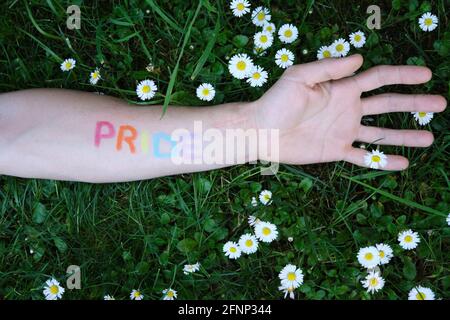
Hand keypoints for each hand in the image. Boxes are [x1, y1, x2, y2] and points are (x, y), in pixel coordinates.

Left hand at [253, 54, 446, 169]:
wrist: (261, 132)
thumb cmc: (276, 101)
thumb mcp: (300, 77)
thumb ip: (329, 68)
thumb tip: (360, 58)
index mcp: (341, 89)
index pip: (378, 79)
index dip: (402, 75)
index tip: (425, 74)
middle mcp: (347, 109)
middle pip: (387, 105)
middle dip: (413, 104)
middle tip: (440, 104)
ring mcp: (343, 131)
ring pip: (380, 133)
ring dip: (404, 135)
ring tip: (428, 137)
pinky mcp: (335, 150)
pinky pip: (363, 157)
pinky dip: (381, 160)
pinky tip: (402, 163)